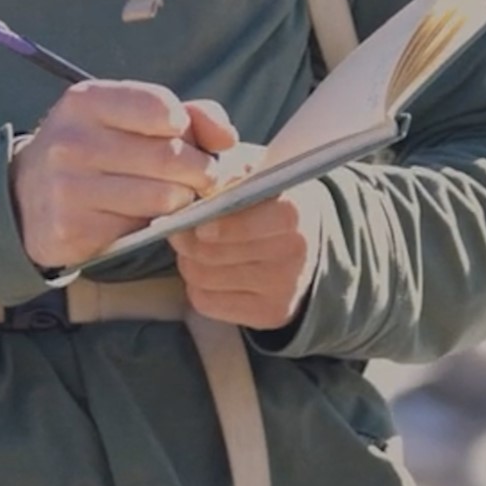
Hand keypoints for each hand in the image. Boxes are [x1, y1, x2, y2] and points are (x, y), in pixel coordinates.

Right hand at [10, 81, 236, 268]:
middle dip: (200, 169)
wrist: (27, 196)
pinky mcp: (73, 229)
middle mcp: (72, 140)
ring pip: (162, 196)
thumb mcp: (129, 117)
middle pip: (169, 156)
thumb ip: (189, 115)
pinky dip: (155, 224)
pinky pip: (142, 228)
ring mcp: (69, 187)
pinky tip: (143, 215)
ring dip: (182, 199)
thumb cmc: (94, 147)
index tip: (184, 135)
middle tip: (201, 176)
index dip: (187, 125)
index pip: (161, 108)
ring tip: (174, 194)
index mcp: (86, 101)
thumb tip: (228, 137)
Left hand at [170, 179, 328, 330]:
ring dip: (188, 260)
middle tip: (179, 229)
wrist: (306, 239)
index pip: (245, 224)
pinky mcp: (270, 313)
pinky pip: (207, 302)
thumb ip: (229, 174)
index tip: (198, 223)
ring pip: (205, 277)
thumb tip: (202, 193)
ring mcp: (283, 287)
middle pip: (214, 253)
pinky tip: (207, 269)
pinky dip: (197, 285)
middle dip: (187, 240)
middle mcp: (293, 253)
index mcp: (292, 211)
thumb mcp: (253, 171)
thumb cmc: (267, 198)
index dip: (217, 225)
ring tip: (192, 246)